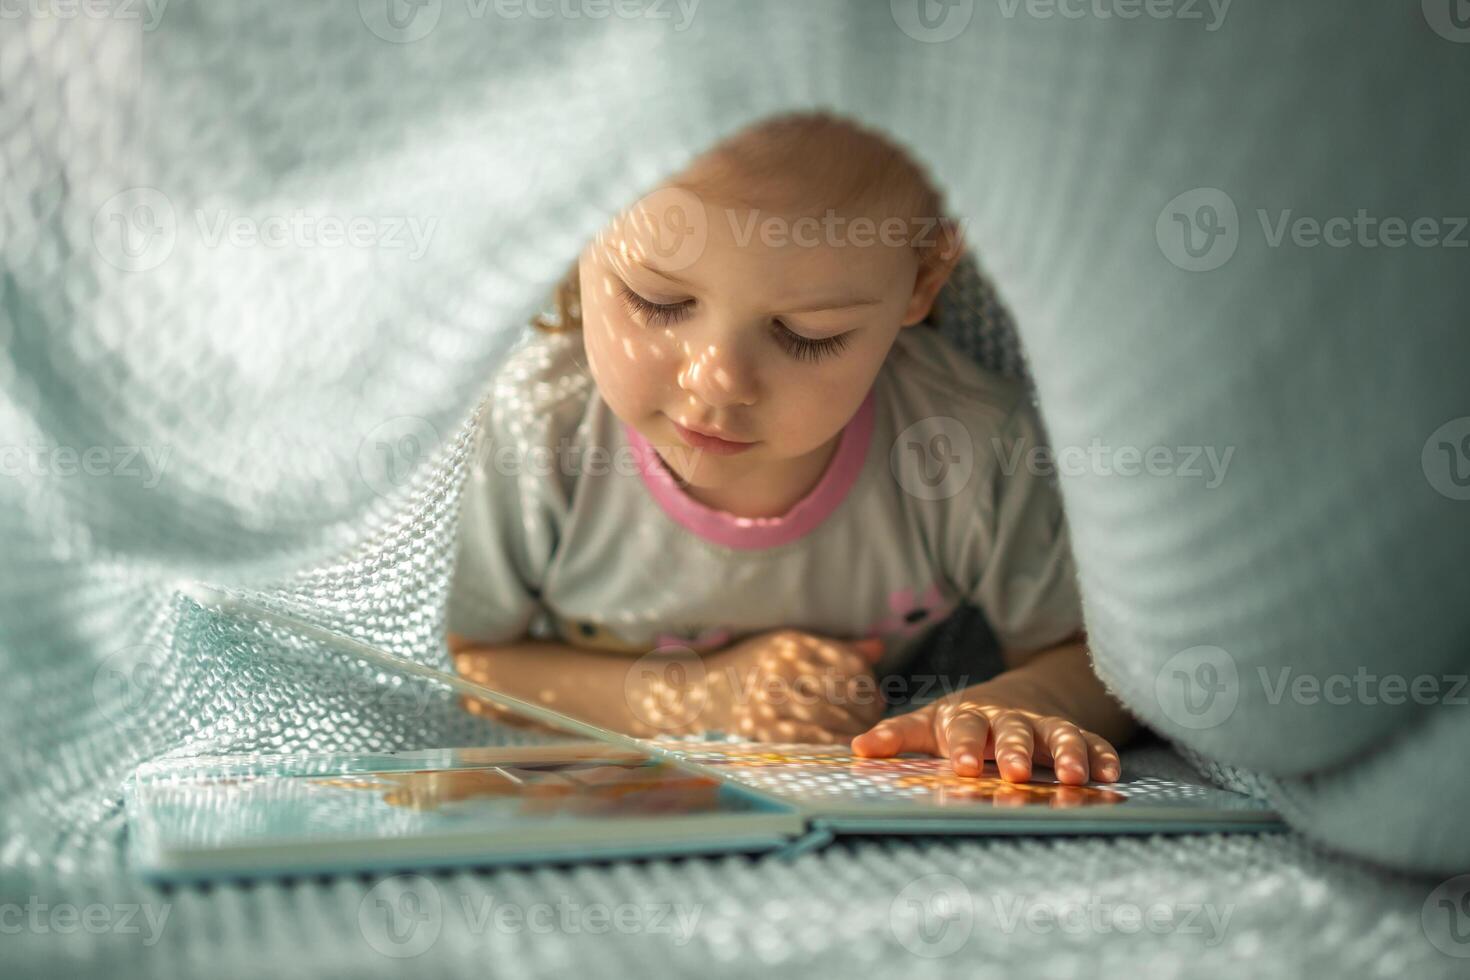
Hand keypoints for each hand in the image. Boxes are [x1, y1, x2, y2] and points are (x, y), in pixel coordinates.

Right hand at [632, 629, 886, 742]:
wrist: (700, 691)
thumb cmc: (753, 666)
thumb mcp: (790, 646)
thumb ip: (837, 649)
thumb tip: (880, 650)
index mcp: (793, 644)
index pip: (849, 664)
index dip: (869, 683)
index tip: (877, 695)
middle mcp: (782, 669)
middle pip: (843, 692)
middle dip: (866, 709)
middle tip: (876, 720)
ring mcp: (770, 699)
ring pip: (829, 716)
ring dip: (853, 729)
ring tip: (862, 734)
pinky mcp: (760, 727)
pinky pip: (807, 738)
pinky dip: (830, 745)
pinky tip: (841, 748)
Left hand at [850, 681, 1121, 785]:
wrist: (1013, 696)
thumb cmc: (961, 720)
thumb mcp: (928, 723)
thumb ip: (897, 736)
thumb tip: (857, 749)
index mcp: (970, 717)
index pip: (965, 730)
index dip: (964, 746)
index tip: (963, 766)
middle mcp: (1010, 720)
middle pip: (1014, 731)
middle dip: (1014, 751)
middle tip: (1014, 772)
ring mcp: (1045, 726)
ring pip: (1059, 735)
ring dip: (1066, 755)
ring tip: (1072, 777)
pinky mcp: (1074, 736)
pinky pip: (1093, 744)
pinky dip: (1103, 757)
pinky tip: (1112, 776)